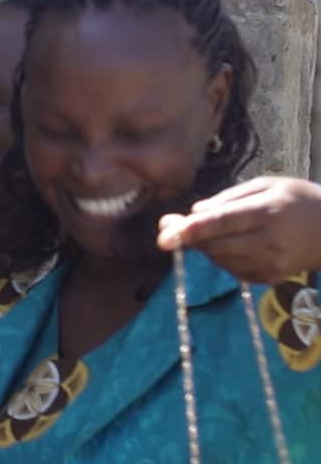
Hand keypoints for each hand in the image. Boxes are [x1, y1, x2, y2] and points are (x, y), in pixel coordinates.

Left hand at [157, 176, 320, 284]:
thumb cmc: (298, 200)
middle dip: (188, 239)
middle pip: (216, 246)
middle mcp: (270, 242)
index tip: (165, 235)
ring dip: (206, 247)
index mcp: (267, 212)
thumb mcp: (268, 185)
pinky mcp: (271, 278)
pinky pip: (233, 271)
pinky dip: (223, 258)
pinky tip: (233, 244)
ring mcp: (272, 264)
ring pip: (220, 260)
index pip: (222, 223)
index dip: (191, 230)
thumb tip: (195, 212)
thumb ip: (228, 198)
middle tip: (169, 228)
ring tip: (214, 231)